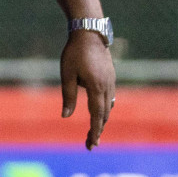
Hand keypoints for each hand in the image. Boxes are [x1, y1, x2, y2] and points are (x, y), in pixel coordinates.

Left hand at [61, 29, 115, 149]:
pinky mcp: (111, 76)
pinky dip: (105, 108)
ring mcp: (111, 81)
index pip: (97, 115)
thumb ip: (68, 96)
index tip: (92, 144)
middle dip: (98, 130)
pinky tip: (101, 112)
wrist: (89, 32)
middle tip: (91, 144)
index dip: (95, 131)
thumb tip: (66, 116)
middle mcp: (107, 86)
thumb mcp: (67, 74)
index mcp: (96, 87)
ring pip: (108, 106)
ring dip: (102, 119)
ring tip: (95, 131)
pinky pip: (110, 97)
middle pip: (104, 114)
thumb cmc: (74, 52)